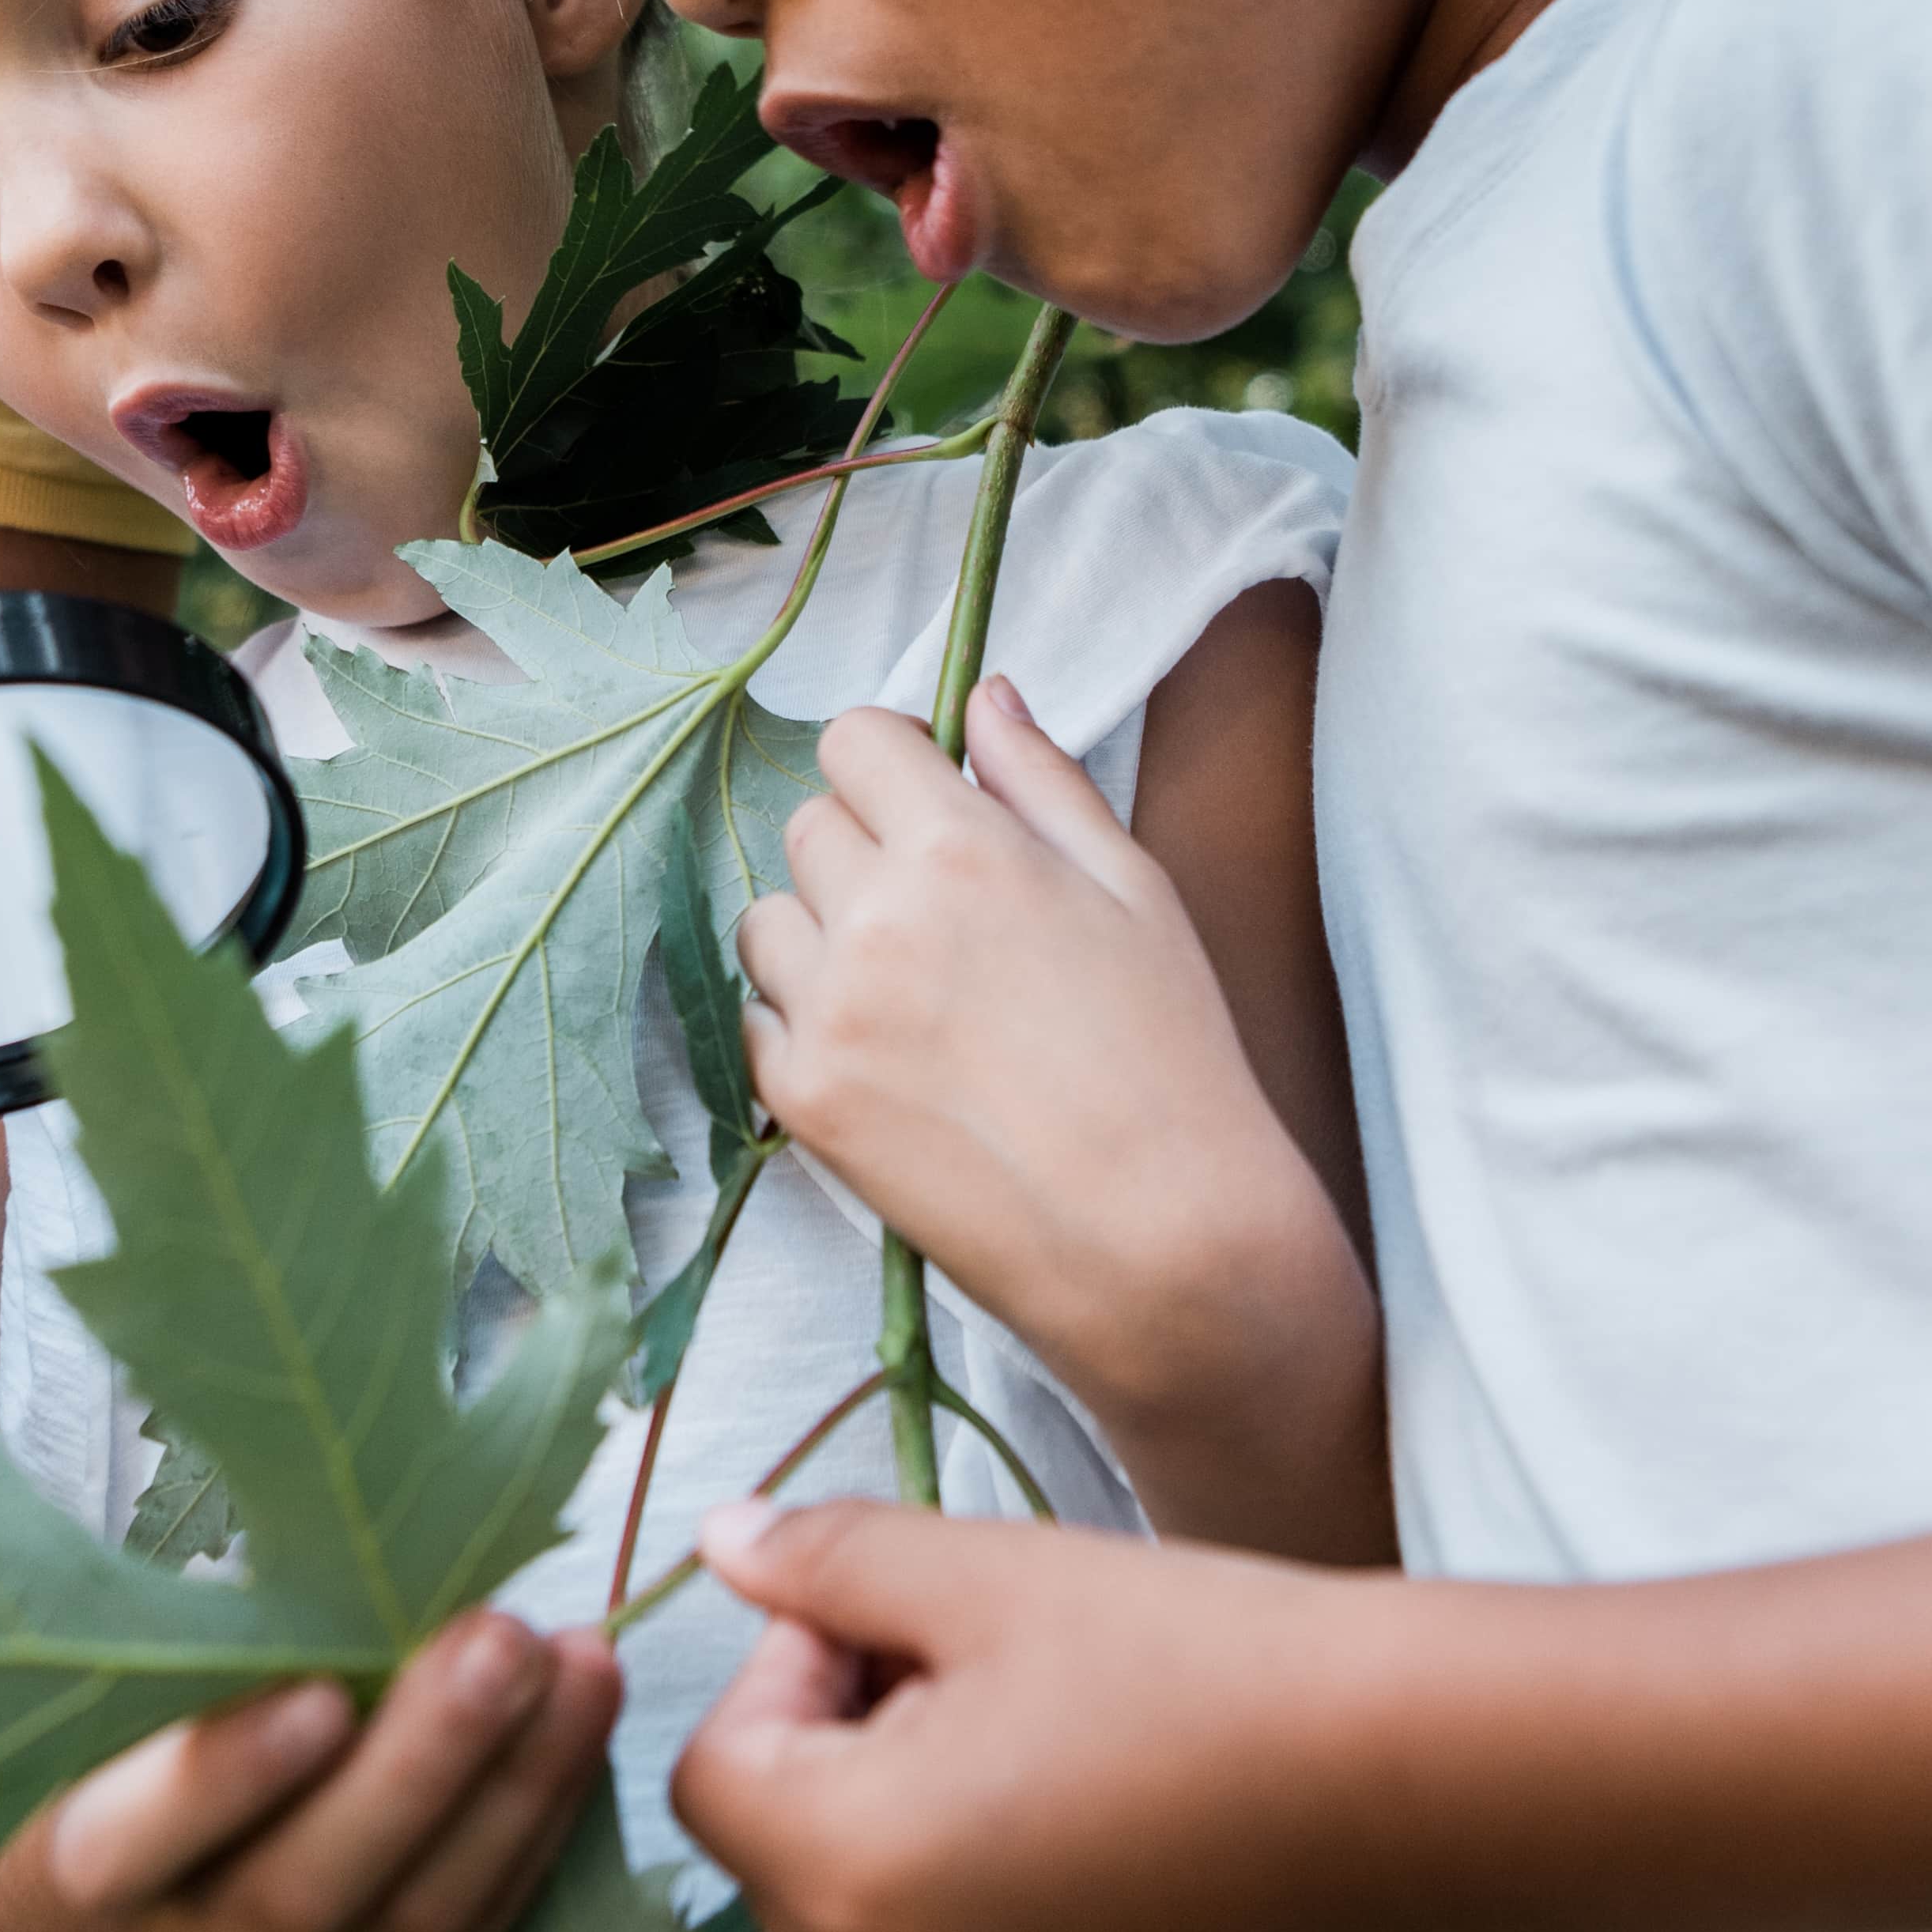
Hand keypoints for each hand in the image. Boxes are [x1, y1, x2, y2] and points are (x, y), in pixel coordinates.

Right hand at [45, 1610, 628, 1931]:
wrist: (162, 1872)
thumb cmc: (157, 1721)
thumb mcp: (149, 1676)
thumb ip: (224, 1643)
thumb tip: (356, 1545)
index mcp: (99, 1860)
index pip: (137, 1839)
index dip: (224, 1776)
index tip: (320, 1693)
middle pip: (307, 1890)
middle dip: (422, 1764)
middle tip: (506, 1640)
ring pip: (418, 1922)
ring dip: (516, 1785)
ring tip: (582, 1663)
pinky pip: (481, 1930)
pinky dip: (543, 1821)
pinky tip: (586, 1723)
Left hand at [669, 1496, 1395, 1931]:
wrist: (1402, 1782)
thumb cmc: (1191, 1659)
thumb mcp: (986, 1576)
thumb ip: (825, 1565)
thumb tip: (717, 1544)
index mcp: (846, 1876)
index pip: (720, 1772)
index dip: (792, 1677)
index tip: (911, 1633)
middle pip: (791, 1868)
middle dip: (850, 1767)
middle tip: (990, 1687)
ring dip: (922, 1857)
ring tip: (1061, 1769)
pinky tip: (1118, 1865)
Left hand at [734, 684, 1352, 1441]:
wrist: (1161, 1238)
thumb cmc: (1172, 1056)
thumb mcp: (1134, 888)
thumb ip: (1044, 781)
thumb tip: (984, 694)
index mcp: (962, 845)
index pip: (853, 740)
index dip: (890, 763)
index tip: (923, 800)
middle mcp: (876, 916)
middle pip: (808, 825)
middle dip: (863, 849)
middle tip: (939, 917)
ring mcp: (828, 1012)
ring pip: (767, 921)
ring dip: (821, 937)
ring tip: (910, 995)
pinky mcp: (803, 1100)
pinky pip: (759, 1021)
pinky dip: (806, 1027)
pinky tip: (889, 1061)